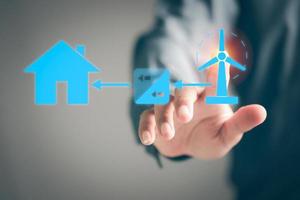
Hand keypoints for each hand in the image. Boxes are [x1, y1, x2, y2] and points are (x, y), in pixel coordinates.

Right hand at [138, 65, 266, 158]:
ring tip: (167, 134)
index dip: (215, 70)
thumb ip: (241, 123)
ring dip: (163, 117)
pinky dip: (145, 127)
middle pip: (183, 91)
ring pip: (162, 103)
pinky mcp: (154, 118)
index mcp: (209, 97)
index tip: (217, 59)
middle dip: (182, 101)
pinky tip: (147, 140)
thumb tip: (262, 111)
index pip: (214, 80)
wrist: (188, 147)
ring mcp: (169, 107)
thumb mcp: (227, 135)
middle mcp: (188, 98)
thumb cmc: (211, 136)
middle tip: (184, 116)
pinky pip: (146, 118)